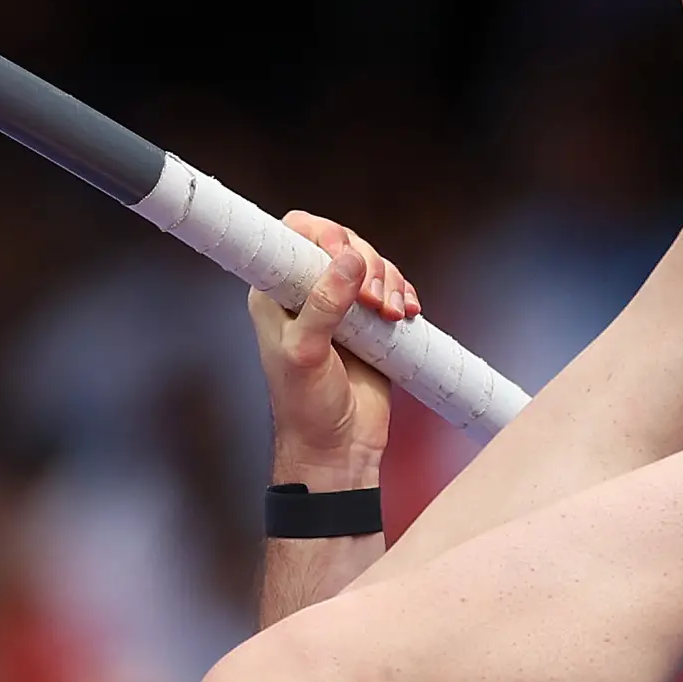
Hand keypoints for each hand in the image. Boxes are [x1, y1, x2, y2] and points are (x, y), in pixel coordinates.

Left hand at [252, 212, 415, 481]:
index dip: (324, 234)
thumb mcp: (306, 353)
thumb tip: (350, 260)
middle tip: (373, 301)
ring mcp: (341, 305)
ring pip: (371, 263)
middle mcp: (307, 291)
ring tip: (391, 315)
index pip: (294, 233)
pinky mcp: (370, 321)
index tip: (344, 257)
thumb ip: (324, 304)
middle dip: (366, 262)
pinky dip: (404, 294)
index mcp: (275, 292)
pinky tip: (407, 314)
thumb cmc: (306, 407)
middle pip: (342, 242)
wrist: (339, 447)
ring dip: (389, 281)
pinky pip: (392, 288)